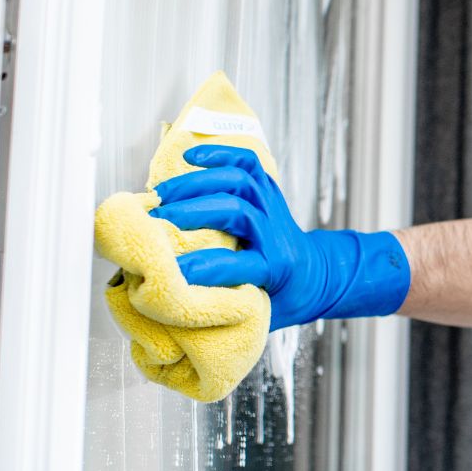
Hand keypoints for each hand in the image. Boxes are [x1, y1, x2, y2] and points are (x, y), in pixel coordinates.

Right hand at [149, 145, 409, 329]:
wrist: (315, 276)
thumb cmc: (281, 299)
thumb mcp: (257, 315)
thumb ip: (221, 312)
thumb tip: (169, 316)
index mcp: (276, 269)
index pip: (239, 264)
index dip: (202, 268)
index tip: (168, 273)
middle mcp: (276, 234)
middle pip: (237, 211)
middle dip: (193, 213)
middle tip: (156, 222)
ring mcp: (274, 208)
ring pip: (239, 181)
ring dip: (196, 184)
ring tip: (161, 195)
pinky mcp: (268, 191)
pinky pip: (248, 162)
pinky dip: (220, 154)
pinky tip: (191, 157)